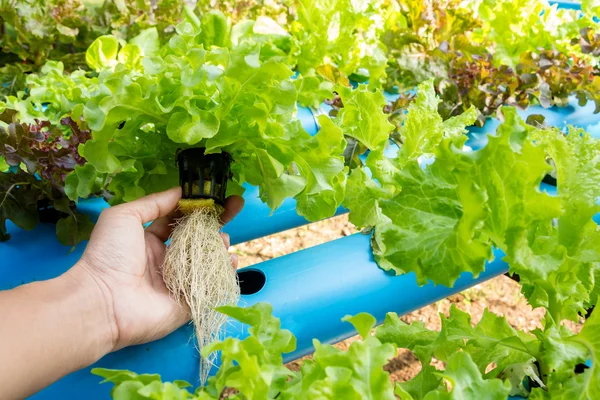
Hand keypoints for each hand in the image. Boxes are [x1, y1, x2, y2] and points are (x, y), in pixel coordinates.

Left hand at [72, 187, 243, 351]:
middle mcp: (166, 261)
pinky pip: (210, 286)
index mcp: (150, 241)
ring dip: (220, 247)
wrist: (103, 300)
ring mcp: (178, 282)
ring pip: (207, 261)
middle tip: (235, 208)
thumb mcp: (124, 216)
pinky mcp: (187, 303)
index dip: (199, 208)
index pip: (180, 221)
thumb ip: (154, 203)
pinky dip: (224, 273)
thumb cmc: (109, 254)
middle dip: (216, 223)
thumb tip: (181, 192)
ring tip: (225, 238)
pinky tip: (231, 260)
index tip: (218, 196)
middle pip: (198, 239)